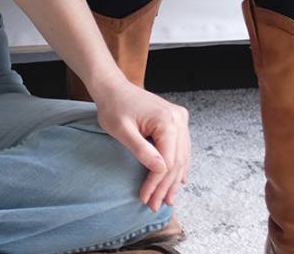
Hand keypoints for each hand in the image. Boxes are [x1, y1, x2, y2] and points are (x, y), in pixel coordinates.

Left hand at [91, 77, 190, 211]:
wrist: (113, 87)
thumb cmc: (113, 106)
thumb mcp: (122, 130)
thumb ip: (141, 150)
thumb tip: (161, 169)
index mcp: (167, 120)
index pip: (166, 161)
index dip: (156, 183)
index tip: (146, 198)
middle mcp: (179, 119)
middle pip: (176, 161)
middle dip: (164, 186)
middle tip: (155, 205)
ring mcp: (180, 119)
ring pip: (181, 157)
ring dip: (172, 180)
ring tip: (166, 200)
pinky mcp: (176, 120)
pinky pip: (180, 149)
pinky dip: (176, 166)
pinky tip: (176, 182)